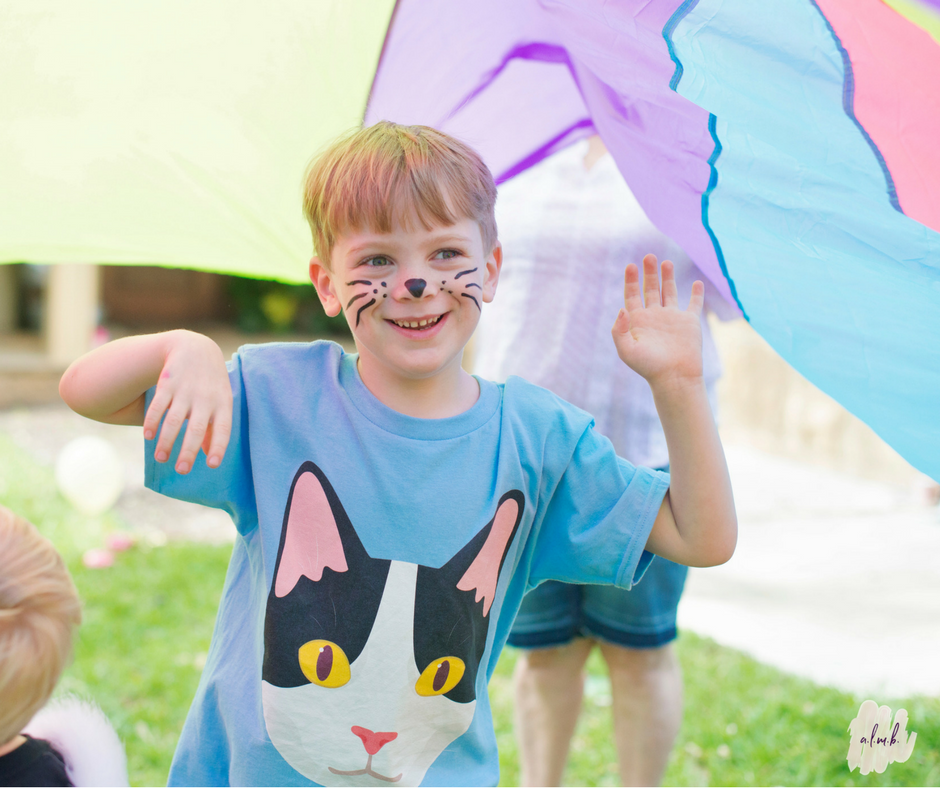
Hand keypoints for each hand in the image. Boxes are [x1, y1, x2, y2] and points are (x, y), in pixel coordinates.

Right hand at [142, 331, 232, 473]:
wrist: (195, 347)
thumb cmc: (211, 383)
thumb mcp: (220, 401)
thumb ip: (215, 428)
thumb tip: (210, 457)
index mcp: (222, 404)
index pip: (223, 429)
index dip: (218, 446)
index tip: (212, 465)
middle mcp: (205, 398)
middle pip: (197, 429)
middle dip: (188, 451)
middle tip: (182, 470)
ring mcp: (186, 390)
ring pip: (175, 420)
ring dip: (167, 441)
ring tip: (161, 458)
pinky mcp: (168, 383)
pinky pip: (159, 405)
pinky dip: (152, 421)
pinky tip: (148, 436)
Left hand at [611, 254, 704, 391]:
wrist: (674, 377)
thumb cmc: (648, 366)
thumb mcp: (626, 350)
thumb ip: (620, 330)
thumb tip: (622, 309)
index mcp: (638, 321)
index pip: (632, 295)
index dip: (630, 281)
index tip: (630, 266)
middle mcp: (654, 316)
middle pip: (650, 289)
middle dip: (649, 273)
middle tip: (648, 257)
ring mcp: (672, 318)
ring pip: (669, 292)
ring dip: (667, 277)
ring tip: (666, 262)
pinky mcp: (689, 322)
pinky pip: (693, 304)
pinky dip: (696, 293)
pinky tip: (696, 282)